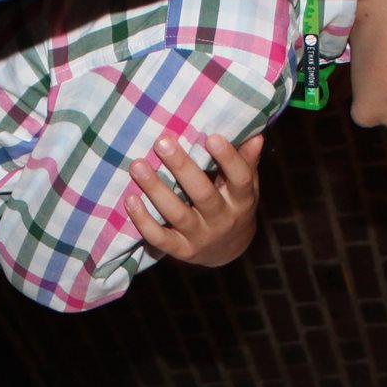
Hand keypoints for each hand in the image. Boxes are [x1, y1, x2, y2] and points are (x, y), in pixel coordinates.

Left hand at [125, 133, 264, 267]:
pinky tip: (130, 199)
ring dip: (156, 189)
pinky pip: (160, 238)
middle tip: (162, 142)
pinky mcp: (182, 250)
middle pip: (203, 194)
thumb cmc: (233, 205)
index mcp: (241, 200)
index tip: (211, 136)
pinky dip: (143, 221)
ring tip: (138, 166)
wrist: (227, 250)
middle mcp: (222, 220)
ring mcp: (201, 236)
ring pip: (177, 214)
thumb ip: (246, 161)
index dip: (228, 159)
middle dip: (182, 168)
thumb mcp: (245, 186)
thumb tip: (256, 136)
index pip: (240, 178)